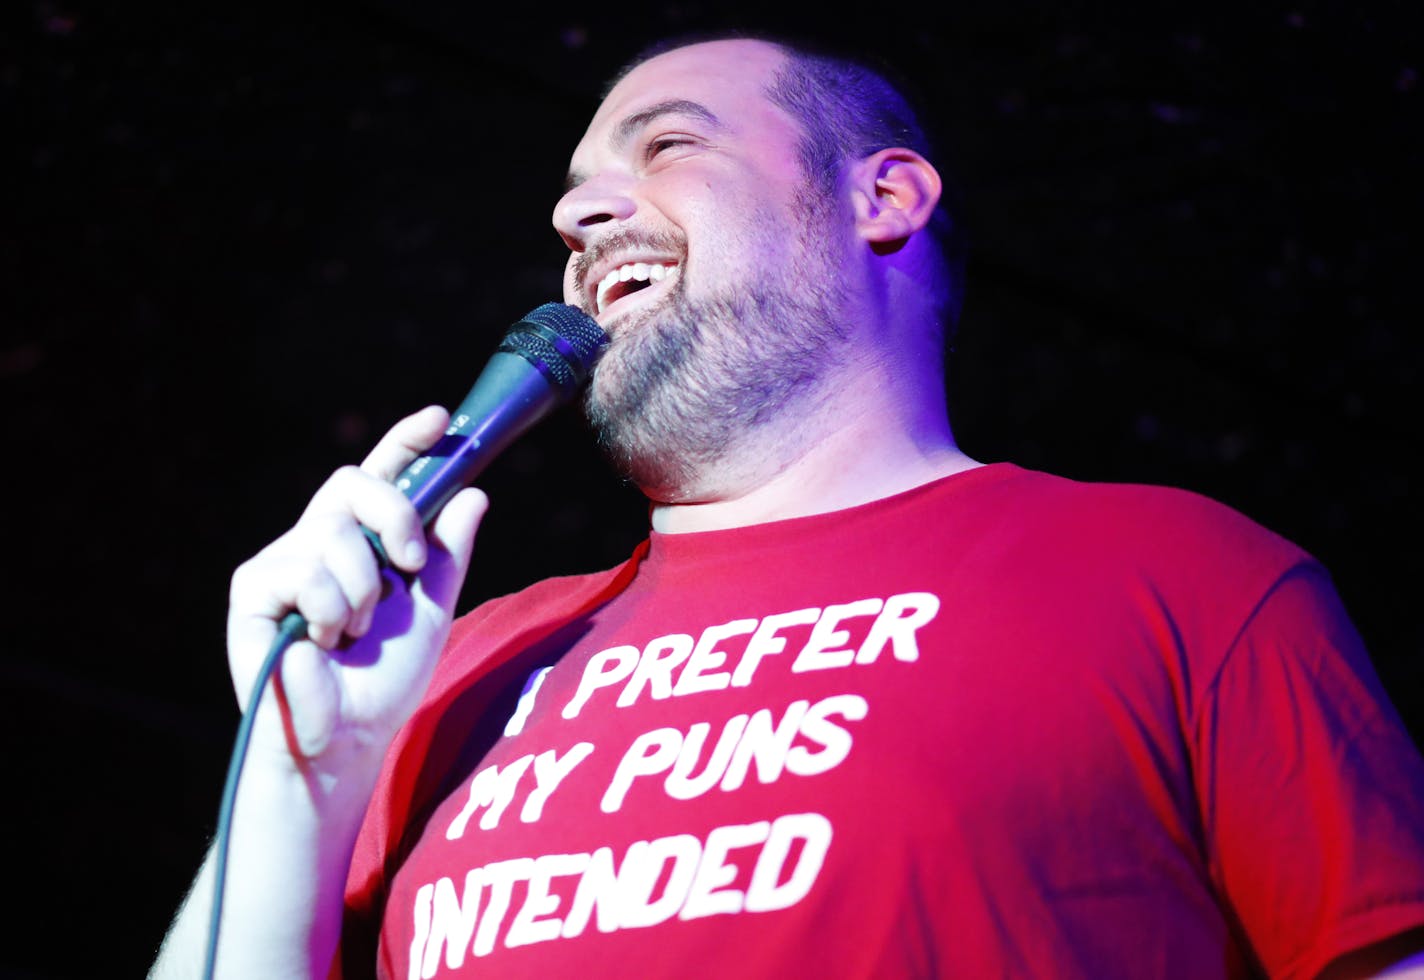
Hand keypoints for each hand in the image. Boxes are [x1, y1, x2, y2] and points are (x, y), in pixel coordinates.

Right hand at [226, 405, 487, 775]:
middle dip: (396, 516)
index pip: (380, 478)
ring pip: (336, 534)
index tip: (442, 418)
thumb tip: (473, 494)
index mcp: (361, 543)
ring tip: (352, 633)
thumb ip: (448, 555)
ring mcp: (282, 561)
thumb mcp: (432, 610)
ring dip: (363, 590)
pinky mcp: (252, 588)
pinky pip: (306, 571)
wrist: (348, 739)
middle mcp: (318, 542)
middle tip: (412, 565)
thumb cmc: (385, 680)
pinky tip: (321, 642)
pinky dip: (329, 610)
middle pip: (355, 484)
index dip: (405, 442)